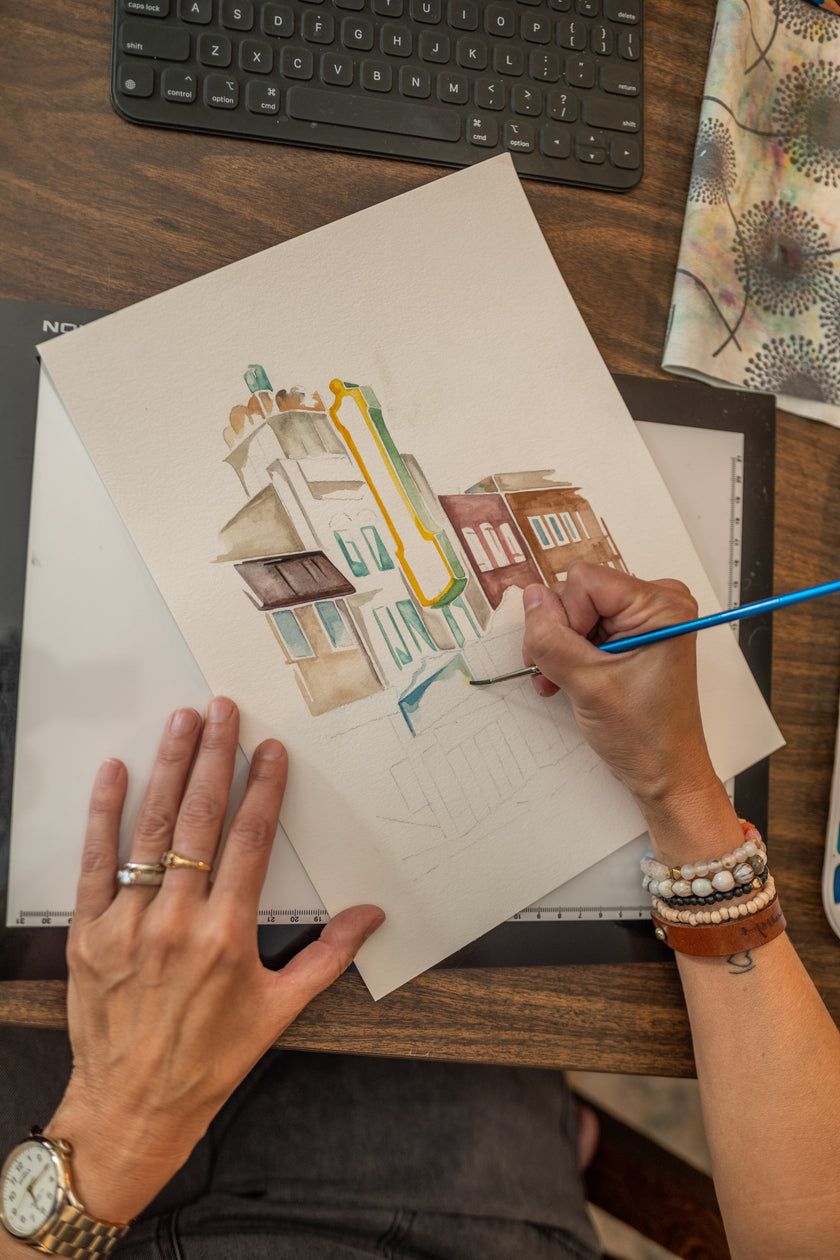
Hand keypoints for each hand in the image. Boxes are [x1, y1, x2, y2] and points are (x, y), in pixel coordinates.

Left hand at [45, 698, 383, 1224]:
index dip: (263, 789)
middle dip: (216, 758)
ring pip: (150, 830)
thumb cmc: (209, 1060)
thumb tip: (371, 916)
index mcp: (228, 937)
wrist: (133, 1107)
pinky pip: (94, 863)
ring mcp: (129, 925)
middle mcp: (178, 922)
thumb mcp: (278, 1011)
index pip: (250, 843)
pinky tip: (114, 771)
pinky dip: (103, 815)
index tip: (271, 749)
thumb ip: (327, 957)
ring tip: (182, 722)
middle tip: (226, 711)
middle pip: (201, 822)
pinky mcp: (88, 933)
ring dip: (169, 770)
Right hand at [521, 563, 720, 815]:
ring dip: (559, 647)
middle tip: (559, 671)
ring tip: (559, 680)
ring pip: (574, 611)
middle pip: (577, 592)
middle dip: (559, 632)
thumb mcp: (587, 684)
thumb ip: (552, 639)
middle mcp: (654, 604)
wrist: (663, 772)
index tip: (574, 658)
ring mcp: (641, 620)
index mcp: (661, 604)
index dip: (567, 617)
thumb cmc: (645, 735)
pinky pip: (583, 627)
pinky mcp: (629, 636)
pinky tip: (564, 678)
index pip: (585, 580)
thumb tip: (530, 599)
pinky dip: (568, 652)